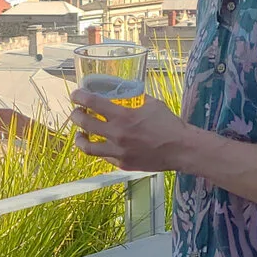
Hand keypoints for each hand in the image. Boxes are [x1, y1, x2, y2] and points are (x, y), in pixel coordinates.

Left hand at [69, 90, 192, 170]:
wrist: (181, 149)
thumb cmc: (169, 124)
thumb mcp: (151, 103)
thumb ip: (134, 98)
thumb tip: (123, 92)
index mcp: (124, 116)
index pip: (92, 103)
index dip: (79, 97)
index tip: (75, 95)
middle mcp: (117, 134)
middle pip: (84, 123)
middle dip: (75, 116)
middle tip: (76, 112)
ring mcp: (118, 152)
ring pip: (87, 147)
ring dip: (80, 138)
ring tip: (80, 134)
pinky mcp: (122, 164)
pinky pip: (104, 157)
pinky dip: (100, 150)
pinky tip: (101, 145)